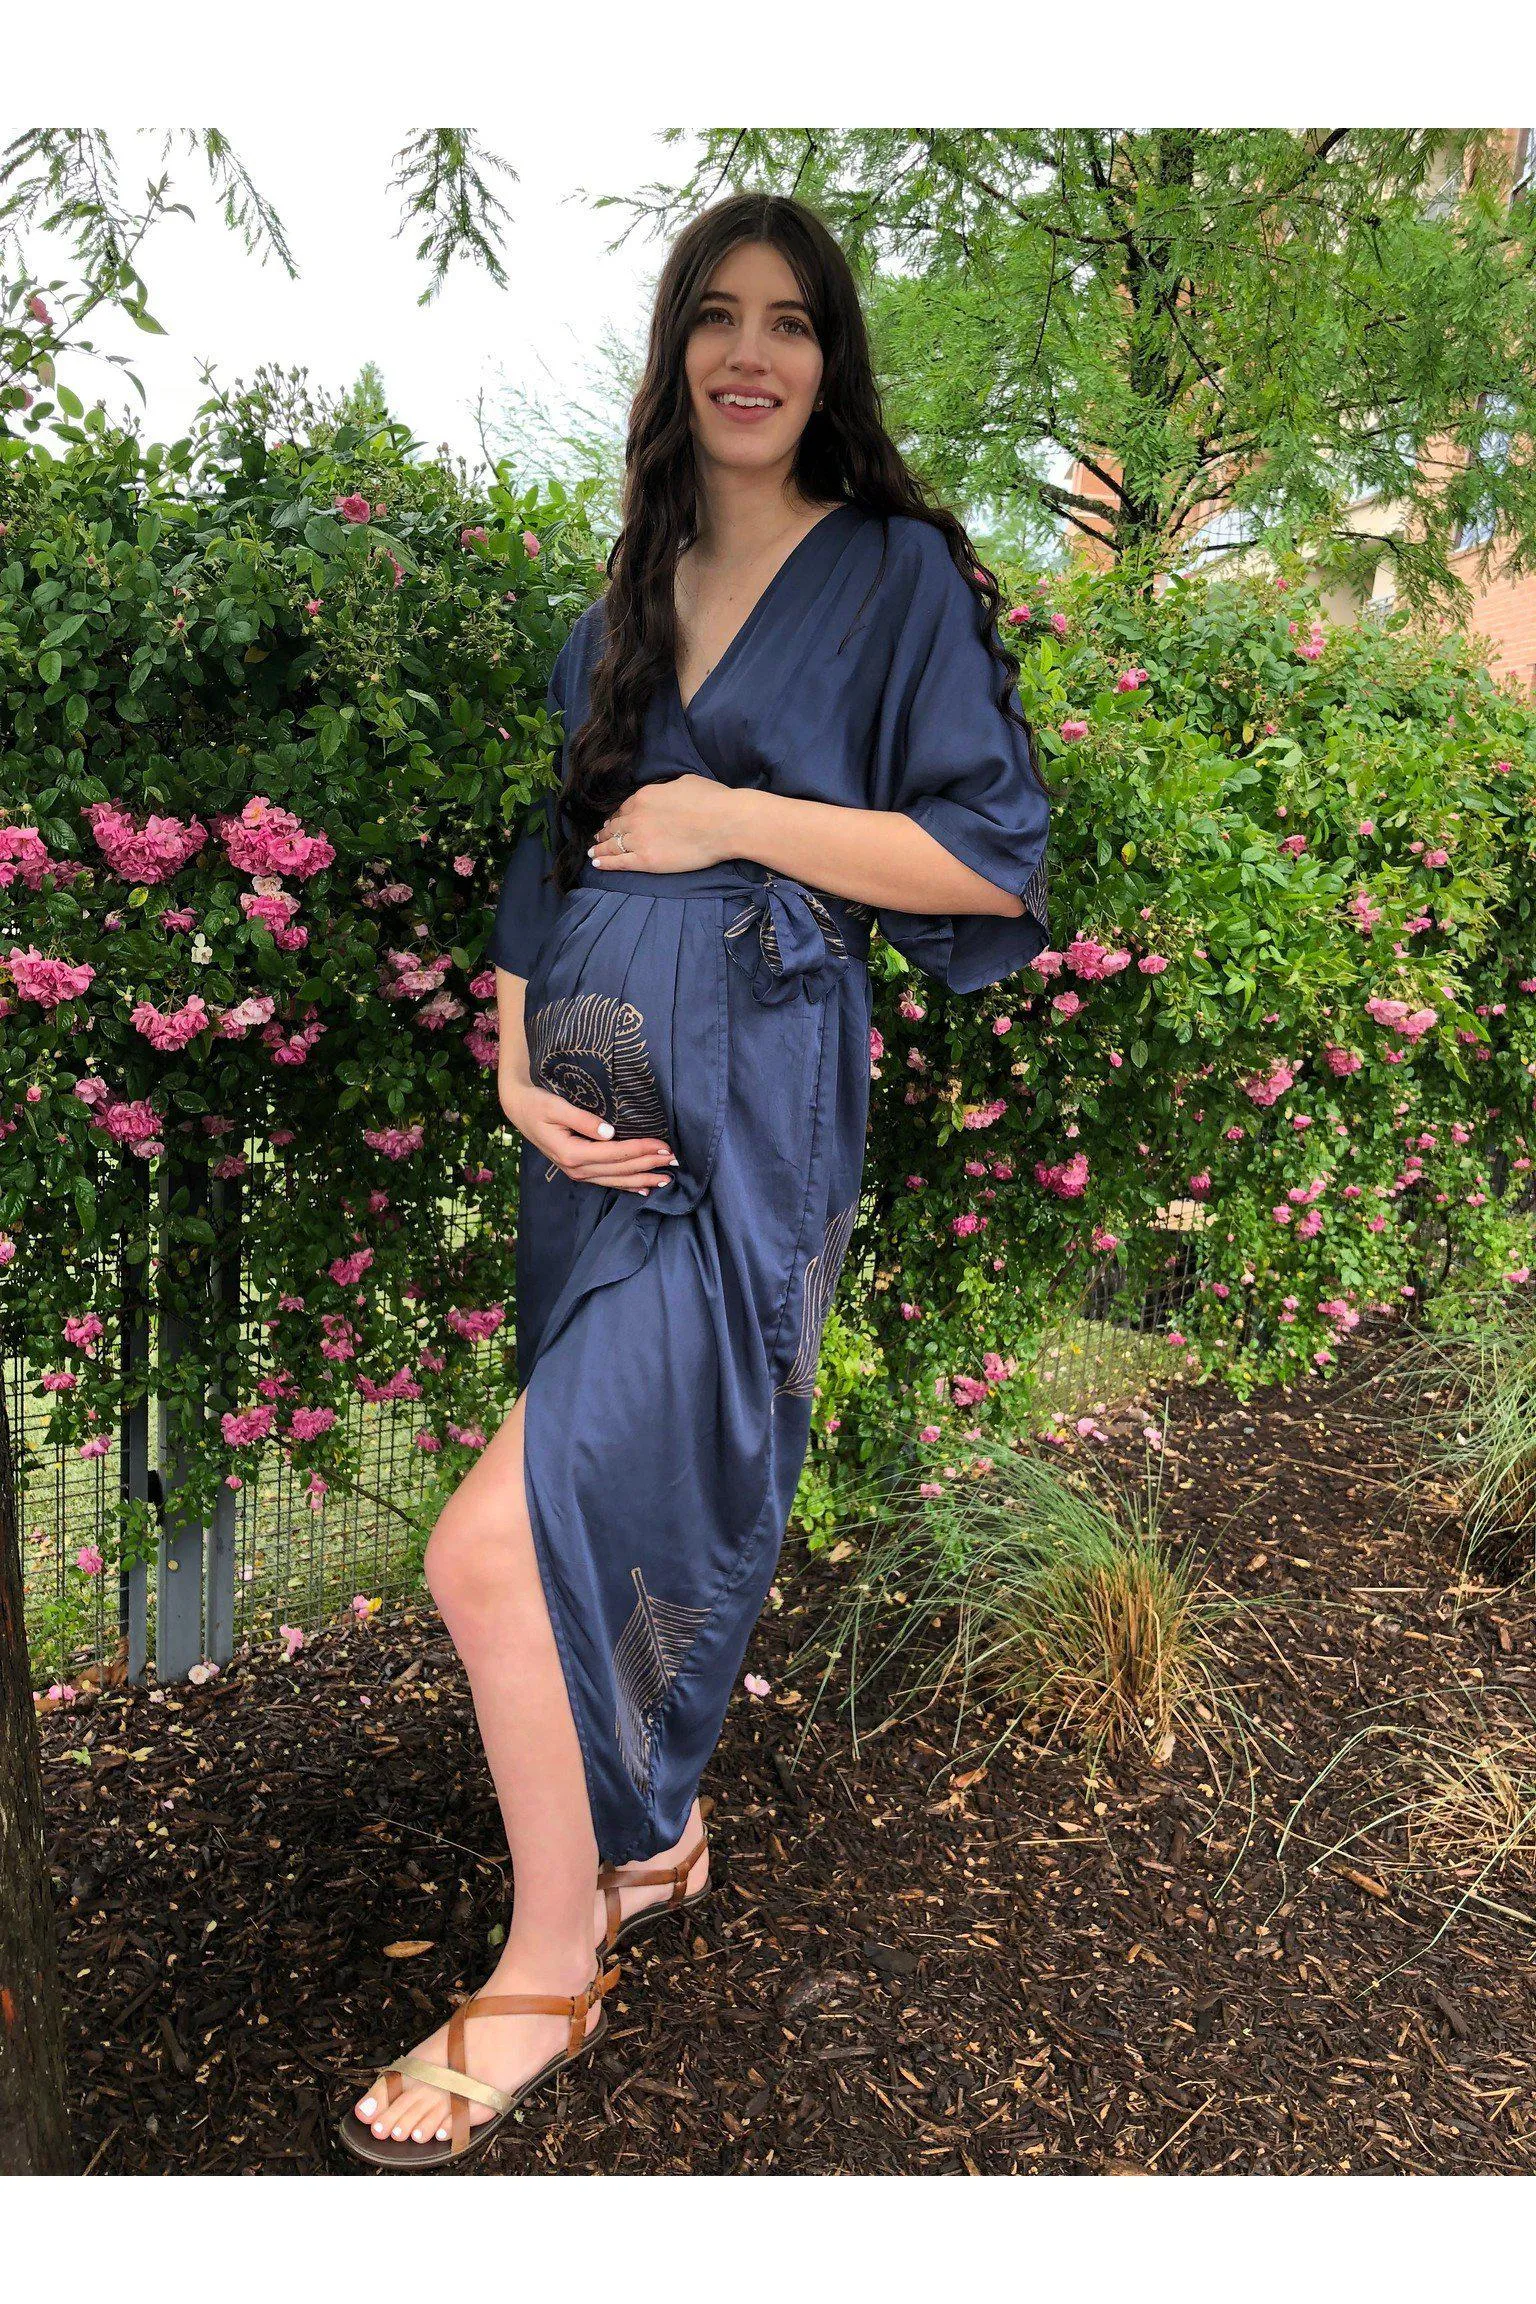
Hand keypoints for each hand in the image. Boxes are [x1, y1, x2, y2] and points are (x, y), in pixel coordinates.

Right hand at [501, 1077, 676, 1194]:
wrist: (519, 1110)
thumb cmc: (538, 1104)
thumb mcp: (557, 1107)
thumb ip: (584, 1120)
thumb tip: (610, 1132)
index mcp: (572, 1153)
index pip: (616, 1153)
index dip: (642, 1150)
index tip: (664, 1145)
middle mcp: (576, 1168)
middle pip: (620, 1169)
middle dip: (649, 1165)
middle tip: (675, 1161)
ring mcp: (576, 1172)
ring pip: (615, 1180)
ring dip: (642, 1179)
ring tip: (666, 1179)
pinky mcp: (578, 1170)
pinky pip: (606, 1181)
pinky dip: (626, 1185)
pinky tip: (643, 1189)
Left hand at [588, 773, 743, 873]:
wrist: (724, 823)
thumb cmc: (712, 800)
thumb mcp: (684, 782)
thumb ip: (666, 789)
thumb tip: (665, 793)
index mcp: (643, 796)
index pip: (623, 808)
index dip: (616, 816)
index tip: (612, 821)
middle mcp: (636, 817)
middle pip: (614, 826)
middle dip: (605, 832)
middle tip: (598, 837)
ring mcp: (639, 839)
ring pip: (612, 844)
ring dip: (600, 848)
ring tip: (593, 852)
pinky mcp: (646, 860)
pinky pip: (619, 862)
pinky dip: (605, 863)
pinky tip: (597, 863)